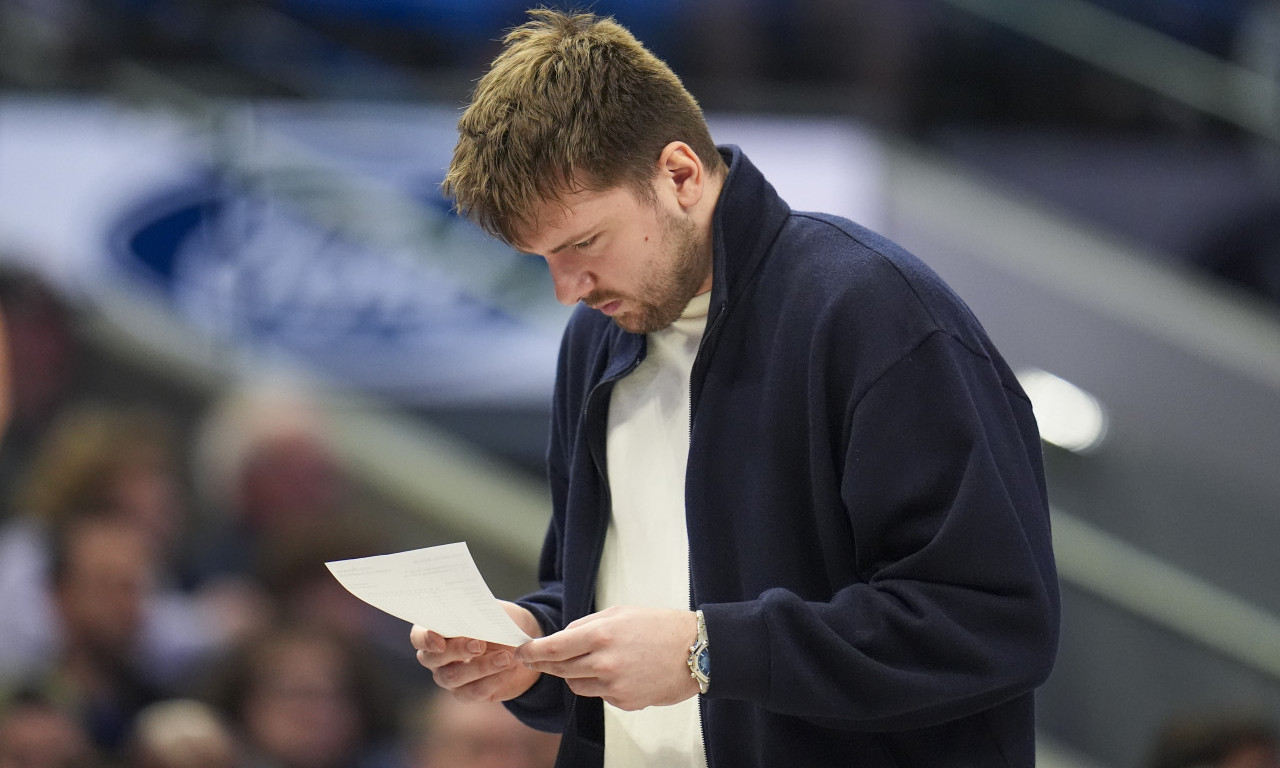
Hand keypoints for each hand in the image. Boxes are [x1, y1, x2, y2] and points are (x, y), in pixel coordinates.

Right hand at [410, 601, 543, 701]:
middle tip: (480, 644)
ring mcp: (448, 678)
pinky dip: (493, 680)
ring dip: (481, 667)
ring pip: (454, 677)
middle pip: (433, 659)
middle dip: (457, 651)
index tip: (441, 641)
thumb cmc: (497, 622)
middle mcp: (436, 657)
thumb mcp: (490, 612)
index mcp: (435, 631)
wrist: (519, 644)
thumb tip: (472, 613)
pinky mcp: (465, 694)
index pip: (418, 636)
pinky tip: (510, 669)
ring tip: (506, 657)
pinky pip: (473, 692)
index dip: (425, 640)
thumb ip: (476, 613)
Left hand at [515, 605, 699, 710]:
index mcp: (600, 635)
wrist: (696, 651)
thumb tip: (561, 637)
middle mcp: (604, 663)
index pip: (552, 648)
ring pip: (576, 685)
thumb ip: (586, 624)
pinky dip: (602, 685)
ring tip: (597, 660)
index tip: (521, 652)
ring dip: (577, 674)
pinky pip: (599, 695)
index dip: (532, 652)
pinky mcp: (624, 702)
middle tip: (537, 658)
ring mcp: (614, 686)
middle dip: (547, 663)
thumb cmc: (658, 627)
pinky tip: (622, 672)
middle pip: (559, 669)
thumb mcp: (620, 613)